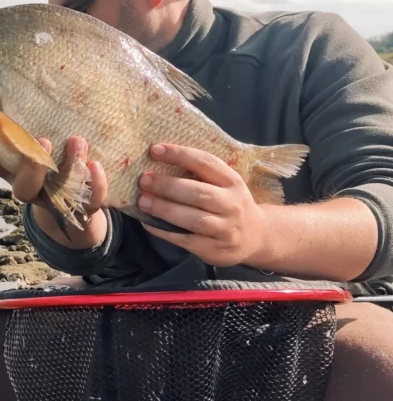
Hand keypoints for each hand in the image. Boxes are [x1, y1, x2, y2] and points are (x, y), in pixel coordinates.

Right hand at [0, 129, 107, 248]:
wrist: (77, 207)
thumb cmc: (50, 161)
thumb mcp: (33, 141)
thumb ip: (24, 123)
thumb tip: (13, 71)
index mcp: (14, 171)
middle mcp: (33, 188)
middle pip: (23, 188)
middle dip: (31, 168)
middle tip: (43, 141)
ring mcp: (58, 201)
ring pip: (59, 193)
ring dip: (69, 168)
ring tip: (77, 141)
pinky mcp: (84, 206)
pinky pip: (91, 200)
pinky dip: (95, 184)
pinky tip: (96, 165)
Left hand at [137, 144, 270, 266]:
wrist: (256, 236)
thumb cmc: (229, 203)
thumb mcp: (225, 184)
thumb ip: (200, 174)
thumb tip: (159, 158)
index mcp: (232, 182)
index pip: (206, 163)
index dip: (180, 155)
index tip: (155, 150)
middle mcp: (232, 204)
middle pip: (198, 193)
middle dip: (168, 186)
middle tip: (144, 180)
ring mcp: (225, 229)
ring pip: (193, 219)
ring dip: (164, 209)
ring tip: (143, 201)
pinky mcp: (215, 250)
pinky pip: (186, 240)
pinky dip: (164, 231)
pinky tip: (148, 223)